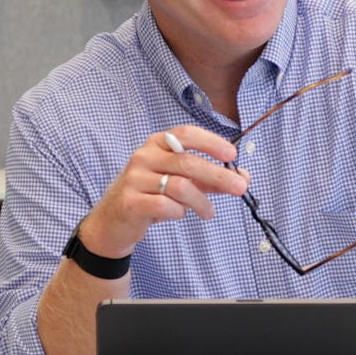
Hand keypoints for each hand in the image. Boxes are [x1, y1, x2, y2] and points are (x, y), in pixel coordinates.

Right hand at [75, 126, 248, 258]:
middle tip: (239, 188)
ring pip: (179, 186)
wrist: (113, 220)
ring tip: (209, 212)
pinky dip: (179, 212)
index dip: (211, 142)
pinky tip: (181, 215)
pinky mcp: (130, 202)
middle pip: (188, 162)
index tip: (232, 155)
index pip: (186, 134)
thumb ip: (208, 179)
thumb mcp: (179, 182)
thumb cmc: (150, 195)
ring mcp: (135, 179)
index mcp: (157, 144)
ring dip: (201, 202)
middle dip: (218, 175)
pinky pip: (165, 205)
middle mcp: (144, 156)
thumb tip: (243, 178)